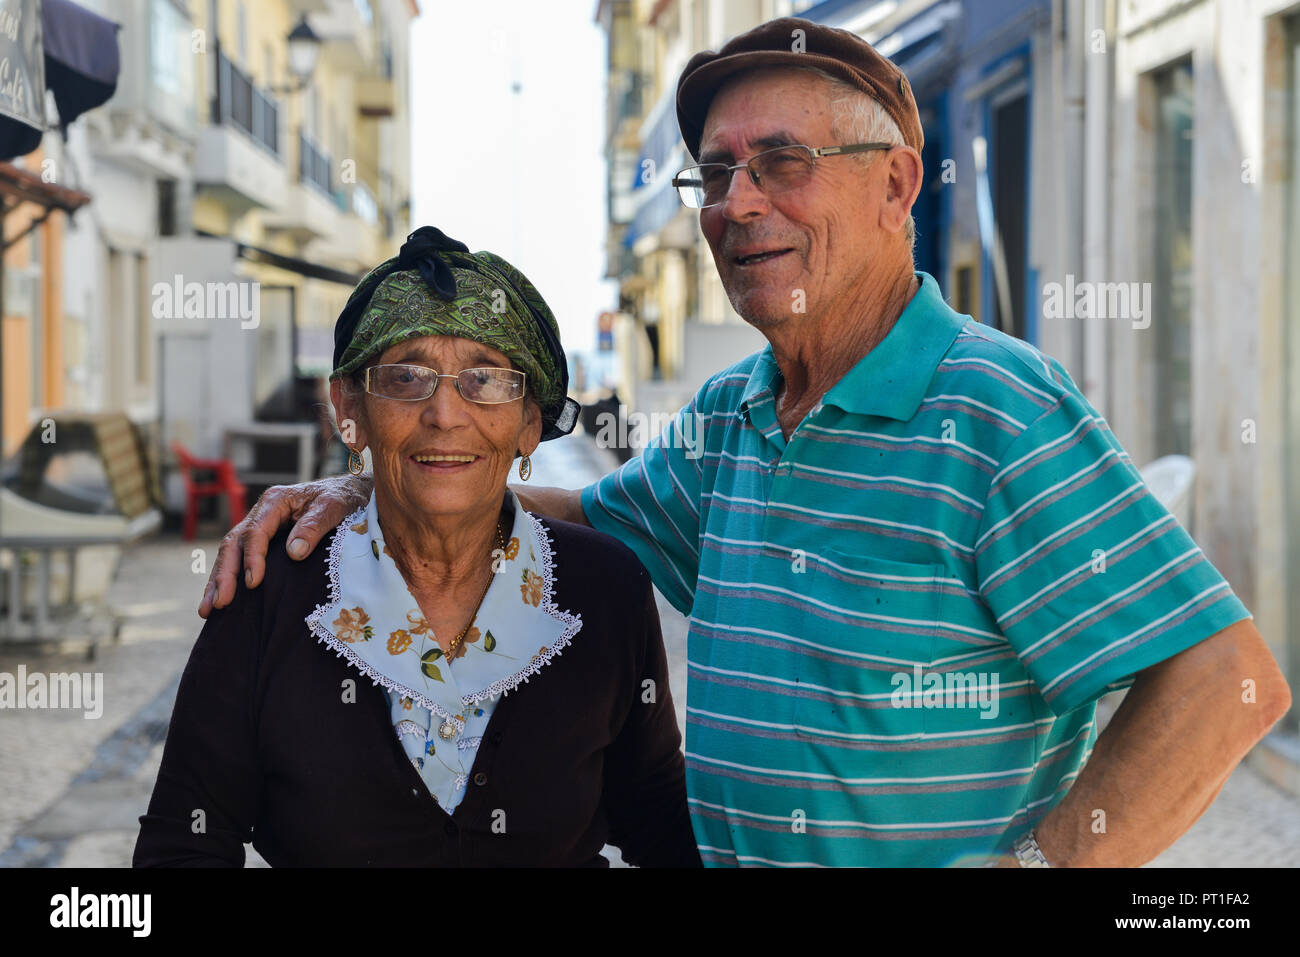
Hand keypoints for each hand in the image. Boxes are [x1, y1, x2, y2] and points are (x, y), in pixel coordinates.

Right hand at [198, 473, 373, 617]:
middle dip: (224, 575)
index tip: (253, 583)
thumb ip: (315, 526)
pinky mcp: (264, 540)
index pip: (255, 532)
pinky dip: (229, 578)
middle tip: (219, 603)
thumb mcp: (334, 507)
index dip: (252, 558)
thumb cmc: (342, 498)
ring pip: (231, 553)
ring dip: (218, 581)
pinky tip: (220, 599)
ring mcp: (260, 526)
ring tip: (208, 610)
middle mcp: (262, 512)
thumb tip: (294, 552)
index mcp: (276, 501)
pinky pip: (240, 558)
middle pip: (234, 544)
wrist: (350, 493)